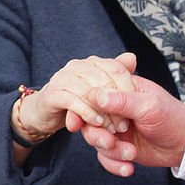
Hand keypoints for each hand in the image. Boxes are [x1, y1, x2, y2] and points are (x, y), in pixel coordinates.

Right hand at [14, 52, 136, 142]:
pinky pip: (72, 101)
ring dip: (103, 113)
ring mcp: (64, 77)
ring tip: (112, 128)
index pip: (117, 69)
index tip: (134, 111)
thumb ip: (120, 74)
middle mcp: (79, 66)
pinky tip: (97, 124)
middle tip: (124, 125)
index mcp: (95, 62)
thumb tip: (132, 56)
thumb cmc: (85, 105)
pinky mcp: (53, 94)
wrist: (50, 118)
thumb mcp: (109, 92)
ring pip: (89, 92)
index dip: (128, 90)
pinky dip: (87, 113)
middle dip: (116, 105)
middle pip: (104, 81)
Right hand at [68, 75, 184, 174]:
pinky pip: (104, 157)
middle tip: (113, 141)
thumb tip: (95, 94)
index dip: (88, 109)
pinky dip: (114, 164)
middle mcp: (113, 108)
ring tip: (131, 154)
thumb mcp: (149, 106)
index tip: (96, 121)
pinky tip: (129, 167)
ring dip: (111, 151)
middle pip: (88, 120)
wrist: (184, 144)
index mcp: (120, 89)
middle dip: (99, 135)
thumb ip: (122, 101)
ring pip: (95, 140)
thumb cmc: (171, 118)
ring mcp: (114, 128)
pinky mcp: (117, 146)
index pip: (92, 95)